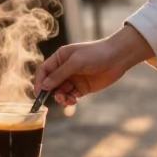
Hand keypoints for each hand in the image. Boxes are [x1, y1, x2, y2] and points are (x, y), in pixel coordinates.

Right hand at [33, 25, 153, 105]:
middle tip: (55, 99)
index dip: (40, 81)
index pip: (44, 71)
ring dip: (60, 97)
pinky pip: (70, 96)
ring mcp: (73, 79)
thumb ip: (59, 74)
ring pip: (60, 91)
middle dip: (51, 92)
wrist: (117, 58)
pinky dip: (69, 100)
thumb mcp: (75, 63)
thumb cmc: (95, 54)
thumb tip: (44, 86)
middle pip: (51, 83)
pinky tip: (72, 101)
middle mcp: (65, 69)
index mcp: (60, 58)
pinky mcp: (82, 88)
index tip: (38, 93)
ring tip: (66, 100)